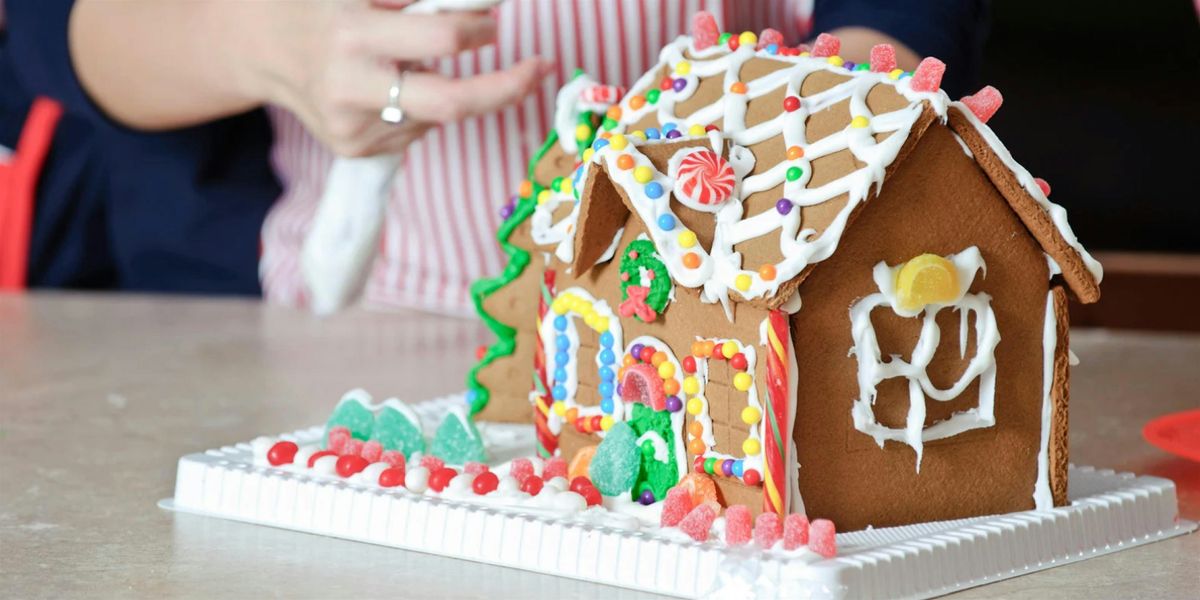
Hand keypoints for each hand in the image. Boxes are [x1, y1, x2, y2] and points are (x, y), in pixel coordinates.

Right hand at [248, 1, 552, 156]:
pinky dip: (421, 106)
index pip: (441, 38)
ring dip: (449, 88)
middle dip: (507, 88)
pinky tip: (391, 87)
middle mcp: (352, 86)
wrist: (261, 50)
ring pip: (437, 115)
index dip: (479, 30)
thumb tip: (483, 7)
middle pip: (453, 103)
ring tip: (410, 64)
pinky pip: (416, 130)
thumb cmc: (323, 5)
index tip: (494, 24)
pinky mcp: (355, 149)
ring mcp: (353, 126)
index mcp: (354, 34)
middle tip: (539, 68)